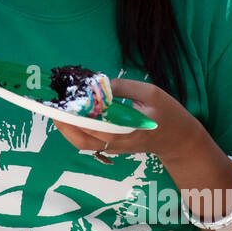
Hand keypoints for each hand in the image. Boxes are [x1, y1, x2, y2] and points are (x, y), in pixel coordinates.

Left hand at [51, 78, 211, 166]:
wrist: (180, 140)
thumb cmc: (168, 114)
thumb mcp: (149, 93)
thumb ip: (122, 88)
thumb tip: (96, 83)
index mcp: (126, 130)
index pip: (93, 124)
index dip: (74, 114)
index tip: (61, 101)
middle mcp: (115, 143)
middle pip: (80, 139)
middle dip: (63, 122)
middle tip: (51, 105)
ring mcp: (112, 147)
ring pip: (81, 142)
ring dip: (66, 127)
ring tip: (57, 108)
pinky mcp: (111, 146)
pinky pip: (88, 140)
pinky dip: (76, 129)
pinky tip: (71, 113)